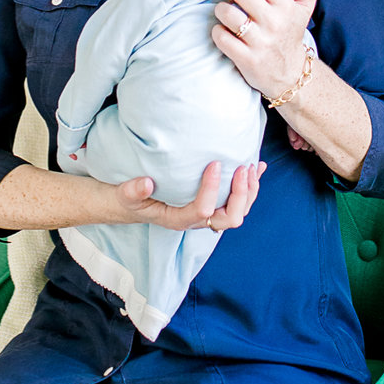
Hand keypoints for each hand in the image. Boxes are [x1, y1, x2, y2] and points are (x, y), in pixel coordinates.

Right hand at [113, 159, 263, 231]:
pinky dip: (250, 185)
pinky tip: (258, 166)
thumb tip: (146, 183)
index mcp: (179, 219)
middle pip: (230, 218)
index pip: (203, 210)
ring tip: (252, 166)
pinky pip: (238, 200)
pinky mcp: (213, 205)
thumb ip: (133, 191)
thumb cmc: (131, 200)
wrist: (133, 204)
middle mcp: (197, 220)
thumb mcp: (125, 196)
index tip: (215, 164)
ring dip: (249, 190)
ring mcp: (208, 214)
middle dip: (240, 195)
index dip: (212, 189)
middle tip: (242, 168)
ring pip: (238, 211)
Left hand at [210, 0, 322, 99]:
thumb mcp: (305, 8)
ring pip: (225, 12)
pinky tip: (226, 33)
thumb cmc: (291, 33)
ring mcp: (260, 41)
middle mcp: (274, 21)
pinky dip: (218, 32)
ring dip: (221, 11)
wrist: (289, 74)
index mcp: (286, 5)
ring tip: (228, 15)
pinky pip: (220, 36)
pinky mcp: (246, 58)